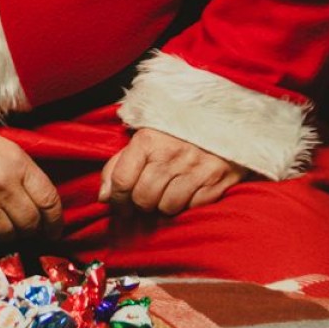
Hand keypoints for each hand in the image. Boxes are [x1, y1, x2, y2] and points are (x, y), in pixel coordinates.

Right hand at [0, 120, 63, 244]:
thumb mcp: (3, 148)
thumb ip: (25, 175)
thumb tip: (42, 208)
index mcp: (16, 164)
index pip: (49, 201)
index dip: (55, 221)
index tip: (53, 229)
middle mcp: (1, 186)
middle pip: (30, 223)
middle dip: (31, 229)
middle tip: (24, 227)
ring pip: (9, 236)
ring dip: (8, 234)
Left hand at [98, 127, 242, 215]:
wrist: (224, 119)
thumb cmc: (176, 131)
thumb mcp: (144, 137)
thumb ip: (119, 164)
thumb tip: (104, 197)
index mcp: (148, 140)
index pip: (122, 180)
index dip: (116, 199)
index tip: (117, 205)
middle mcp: (171, 154)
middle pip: (143, 199)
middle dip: (139, 204)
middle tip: (143, 200)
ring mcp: (195, 168)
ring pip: (166, 208)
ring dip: (162, 206)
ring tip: (165, 194)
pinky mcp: (216, 181)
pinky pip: (192, 207)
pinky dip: (186, 205)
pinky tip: (186, 192)